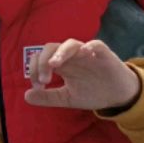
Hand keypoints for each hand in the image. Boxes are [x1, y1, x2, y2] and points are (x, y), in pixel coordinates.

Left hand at [23, 33, 138, 113]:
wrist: (117, 96)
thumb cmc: (92, 93)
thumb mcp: (67, 98)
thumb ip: (48, 97)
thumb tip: (26, 95)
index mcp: (62, 65)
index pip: (42, 58)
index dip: (35, 69)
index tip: (38, 85)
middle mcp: (71, 56)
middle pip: (52, 47)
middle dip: (43, 61)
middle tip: (43, 80)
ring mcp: (87, 53)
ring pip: (70, 44)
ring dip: (60, 52)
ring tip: (54, 65)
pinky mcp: (103, 54)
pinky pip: (95, 44)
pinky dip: (89, 46)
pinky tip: (85, 53)